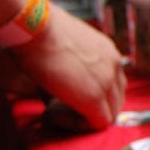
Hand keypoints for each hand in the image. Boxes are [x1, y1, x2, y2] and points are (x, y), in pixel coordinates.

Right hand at [10, 4, 126, 129]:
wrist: (33, 25)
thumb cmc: (36, 29)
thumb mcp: (62, 43)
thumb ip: (70, 61)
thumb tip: (59, 77)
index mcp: (107, 51)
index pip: (113, 82)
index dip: (93, 94)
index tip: (65, 94)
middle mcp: (114, 64)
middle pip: (116, 99)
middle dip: (92, 108)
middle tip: (60, 106)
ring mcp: (107, 81)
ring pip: (110, 113)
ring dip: (85, 117)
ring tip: (55, 110)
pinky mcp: (94, 98)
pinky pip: (98, 124)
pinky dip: (77, 125)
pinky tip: (52, 114)